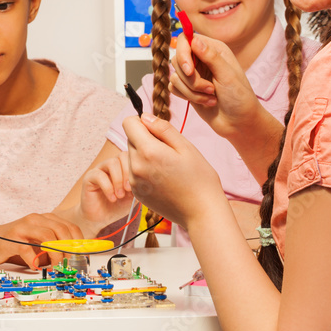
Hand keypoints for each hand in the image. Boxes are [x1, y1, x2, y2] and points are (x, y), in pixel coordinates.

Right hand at [0, 214, 83, 268]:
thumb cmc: (17, 243)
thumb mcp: (38, 242)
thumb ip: (54, 246)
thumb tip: (73, 258)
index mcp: (44, 218)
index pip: (69, 226)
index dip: (78, 242)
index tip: (81, 256)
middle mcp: (35, 220)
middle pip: (61, 230)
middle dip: (68, 249)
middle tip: (68, 263)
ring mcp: (23, 228)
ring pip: (47, 237)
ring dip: (55, 255)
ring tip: (54, 266)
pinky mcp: (11, 239)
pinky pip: (27, 250)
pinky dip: (34, 261)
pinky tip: (35, 266)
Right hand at [78, 154, 133, 232]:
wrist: (101, 219)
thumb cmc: (118, 206)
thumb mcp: (133, 196)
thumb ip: (138, 186)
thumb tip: (146, 178)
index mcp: (123, 167)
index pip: (132, 156)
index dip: (137, 169)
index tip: (139, 185)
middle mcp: (111, 165)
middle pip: (122, 156)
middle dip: (127, 173)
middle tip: (128, 190)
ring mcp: (100, 169)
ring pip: (111, 163)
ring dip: (118, 180)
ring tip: (120, 195)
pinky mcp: (89, 177)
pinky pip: (99, 175)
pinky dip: (108, 188)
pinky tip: (112, 198)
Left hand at [124, 114, 224, 230]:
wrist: (202, 213)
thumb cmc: (200, 179)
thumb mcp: (186, 147)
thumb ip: (163, 128)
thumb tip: (145, 117)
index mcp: (148, 151)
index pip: (128, 123)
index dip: (142, 122)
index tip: (157, 131)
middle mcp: (135, 166)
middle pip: (130, 139)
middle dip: (145, 139)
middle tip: (168, 152)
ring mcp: (134, 182)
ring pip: (132, 156)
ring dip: (144, 155)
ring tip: (167, 167)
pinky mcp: (137, 194)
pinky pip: (135, 173)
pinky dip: (145, 171)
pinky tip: (164, 179)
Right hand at [170, 31, 264, 139]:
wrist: (239, 123)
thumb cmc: (240, 98)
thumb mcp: (228, 75)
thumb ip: (210, 56)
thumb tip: (193, 39)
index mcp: (213, 49)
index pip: (186, 39)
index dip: (183, 52)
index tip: (189, 70)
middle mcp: (201, 59)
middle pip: (177, 59)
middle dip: (191, 79)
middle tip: (210, 89)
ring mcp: (193, 74)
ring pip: (175, 76)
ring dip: (193, 91)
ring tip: (211, 97)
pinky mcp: (187, 89)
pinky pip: (174, 88)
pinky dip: (189, 97)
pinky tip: (206, 102)